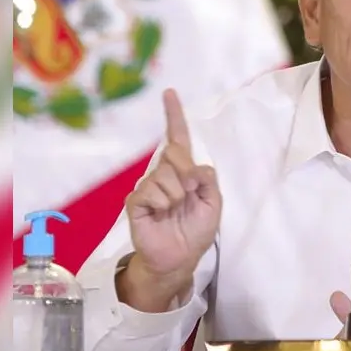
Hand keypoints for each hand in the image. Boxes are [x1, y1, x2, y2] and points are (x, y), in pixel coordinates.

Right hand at [126, 89, 221, 284]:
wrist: (180, 257)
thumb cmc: (196, 230)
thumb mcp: (213, 202)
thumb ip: (208, 179)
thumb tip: (194, 167)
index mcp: (183, 171)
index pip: (178, 139)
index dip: (174, 116)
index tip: (170, 93)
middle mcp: (164, 173)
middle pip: (175, 153)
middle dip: (188, 173)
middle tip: (190, 194)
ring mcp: (148, 186)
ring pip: (165, 174)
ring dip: (177, 195)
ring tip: (175, 210)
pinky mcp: (136, 201)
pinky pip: (151, 191)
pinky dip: (163, 203)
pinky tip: (161, 214)